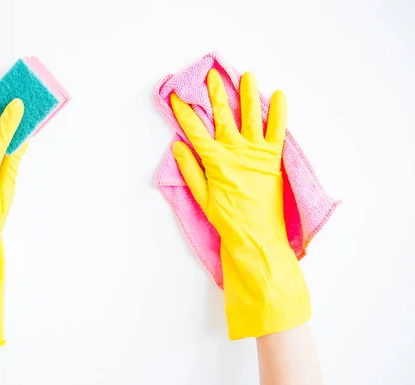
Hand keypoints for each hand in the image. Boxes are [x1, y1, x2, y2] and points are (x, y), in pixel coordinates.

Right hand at [171, 70, 309, 338]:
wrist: (256, 236)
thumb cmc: (227, 219)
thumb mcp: (201, 197)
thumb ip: (190, 169)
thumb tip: (178, 146)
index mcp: (215, 161)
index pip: (195, 131)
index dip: (184, 112)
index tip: (176, 97)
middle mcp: (235, 151)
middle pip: (222, 116)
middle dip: (215, 94)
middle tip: (210, 75)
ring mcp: (256, 153)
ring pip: (251, 117)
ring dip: (248, 95)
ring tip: (247, 75)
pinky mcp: (274, 158)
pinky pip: (278, 130)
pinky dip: (280, 113)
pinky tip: (280, 95)